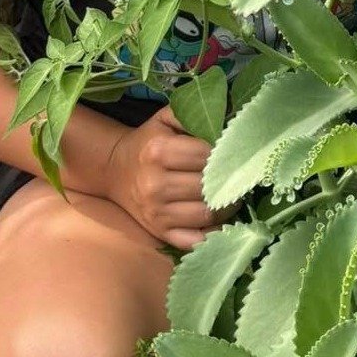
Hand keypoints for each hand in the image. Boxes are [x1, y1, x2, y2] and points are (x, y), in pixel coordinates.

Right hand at [104, 106, 224, 250]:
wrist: (115, 170)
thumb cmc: (149, 142)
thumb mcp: (166, 119)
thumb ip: (193, 115)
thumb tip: (227, 122)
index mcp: (158, 152)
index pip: (207, 156)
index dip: (225, 154)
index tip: (235, 153)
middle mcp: (155, 185)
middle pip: (209, 187)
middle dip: (230, 181)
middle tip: (241, 176)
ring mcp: (157, 213)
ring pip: (207, 214)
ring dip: (227, 206)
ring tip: (232, 194)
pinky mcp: (160, 233)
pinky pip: (196, 240)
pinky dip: (214, 232)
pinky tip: (221, 219)